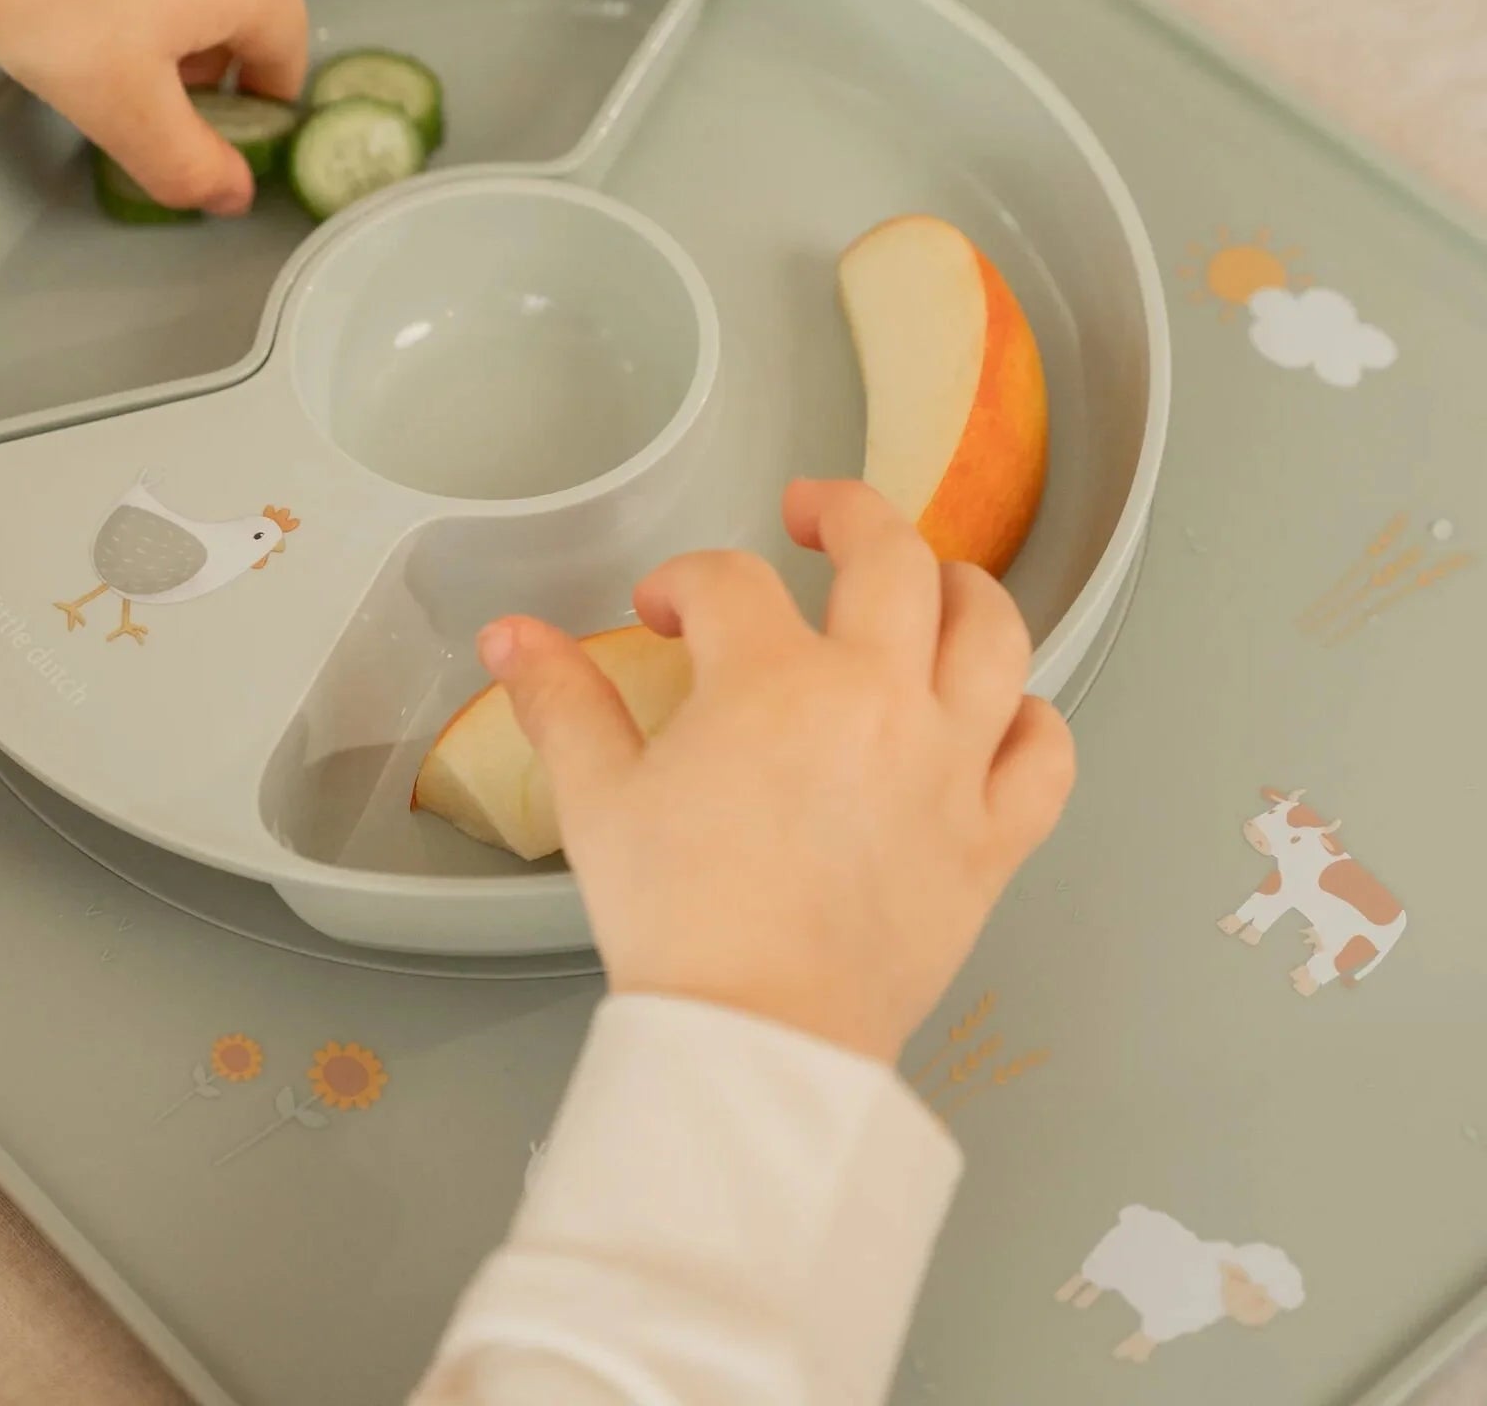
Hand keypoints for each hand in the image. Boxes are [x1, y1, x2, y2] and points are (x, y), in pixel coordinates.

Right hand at [477, 480, 1074, 1063]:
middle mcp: (878, 700)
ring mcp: (948, 765)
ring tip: (927, 579)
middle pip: (889, 556)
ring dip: (960, 585)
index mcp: (774, 682)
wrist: (757, 1041)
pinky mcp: (991, 838)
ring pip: (992, 631)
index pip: (729, 583)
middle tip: (811, 513)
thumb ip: (559, 701)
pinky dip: (1030, 719)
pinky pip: (1045, 754)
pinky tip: (998, 710)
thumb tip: (508, 635)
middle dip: (845, 512)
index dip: (684, 581)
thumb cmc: (679, 921)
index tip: (660, 611)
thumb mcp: (598, 801)